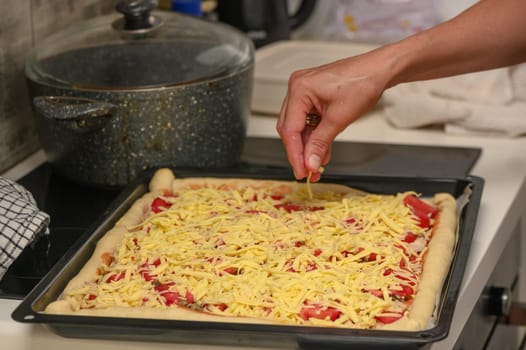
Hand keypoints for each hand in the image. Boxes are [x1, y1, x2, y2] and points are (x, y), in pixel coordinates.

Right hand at [276, 50, 391, 180]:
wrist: (379, 70)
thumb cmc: (363, 82)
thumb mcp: (340, 118)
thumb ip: (321, 143)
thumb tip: (310, 162)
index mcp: (300, 88)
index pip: (290, 129)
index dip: (295, 154)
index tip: (301, 171)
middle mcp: (298, 88)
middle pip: (290, 128)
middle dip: (300, 151)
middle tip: (308, 171)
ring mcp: (304, 91)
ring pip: (298, 127)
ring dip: (308, 146)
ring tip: (317, 164)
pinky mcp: (312, 96)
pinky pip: (308, 121)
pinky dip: (314, 136)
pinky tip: (321, 150)